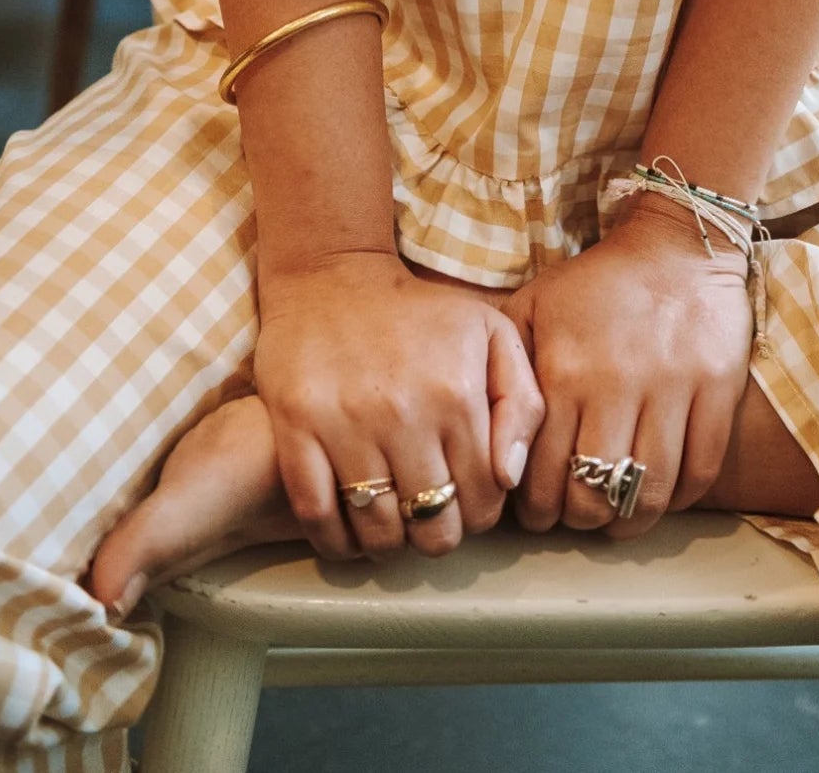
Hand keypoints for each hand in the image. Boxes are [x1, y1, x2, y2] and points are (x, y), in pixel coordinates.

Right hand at [254, 252, 543, 559]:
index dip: (479, 514)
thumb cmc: (420, 314)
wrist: (333, 276)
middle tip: (429, 518)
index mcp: (457, 393)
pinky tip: (347, 534)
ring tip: (391, 526)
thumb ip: (522, 403)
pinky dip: (334, 540)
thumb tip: (509, 478)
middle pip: (433, 525)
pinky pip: (317, 513)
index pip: (483, 499)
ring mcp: (345, 422)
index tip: (466, 502)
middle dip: (438, 534)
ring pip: (377, 530)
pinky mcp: (296, 427)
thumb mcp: (490, 334)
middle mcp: (404, 413)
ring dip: (388, 544)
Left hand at [504, 200, 752, 538]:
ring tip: (618, 520)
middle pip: (594, 494)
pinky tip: (665, 497)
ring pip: (649, 492)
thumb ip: (508, 372)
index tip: (540, 514)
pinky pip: (702, 469)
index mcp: (564, 369)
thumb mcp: (534, 308)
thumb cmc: (596, 284)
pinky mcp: (718, 388)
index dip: (538, 509)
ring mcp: (672, 387)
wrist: (677, 244)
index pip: (542, 472)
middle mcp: (616, 384)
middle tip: (578, 518)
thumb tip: (497, 449)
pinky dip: (683, 498)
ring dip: (630, 521)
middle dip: (580, 520)